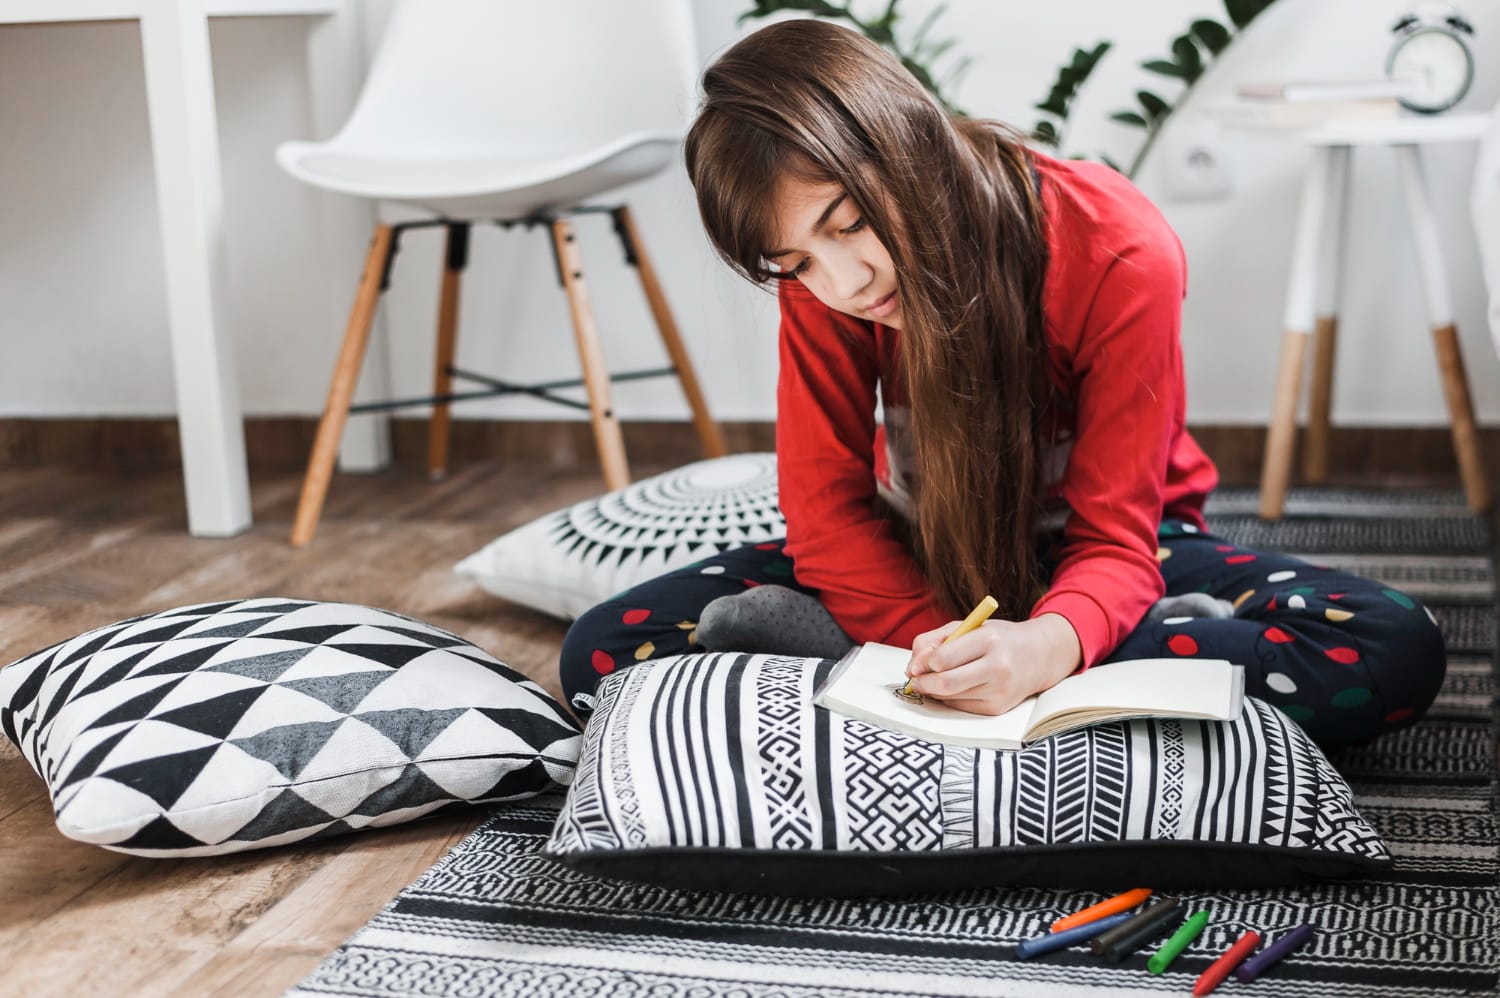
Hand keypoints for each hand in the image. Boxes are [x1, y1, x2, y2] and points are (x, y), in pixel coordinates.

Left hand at [905, 613, 1082, 714]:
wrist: (1040, 655)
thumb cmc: (997, 638)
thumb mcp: (967, 627)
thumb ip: (933, 640)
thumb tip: (912, 669)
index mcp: (988, 639)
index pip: (944, 658)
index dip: (923, 663)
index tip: (917, 664)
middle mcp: (998, 666)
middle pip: (945, 683)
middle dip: (923, 684)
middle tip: (916, 680)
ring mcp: (1000, 690)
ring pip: (950, 698)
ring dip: (935, 691)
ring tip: (937, 680)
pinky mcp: (999, 708)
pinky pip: (961, 707)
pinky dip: (951, 699)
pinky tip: (956, 687)